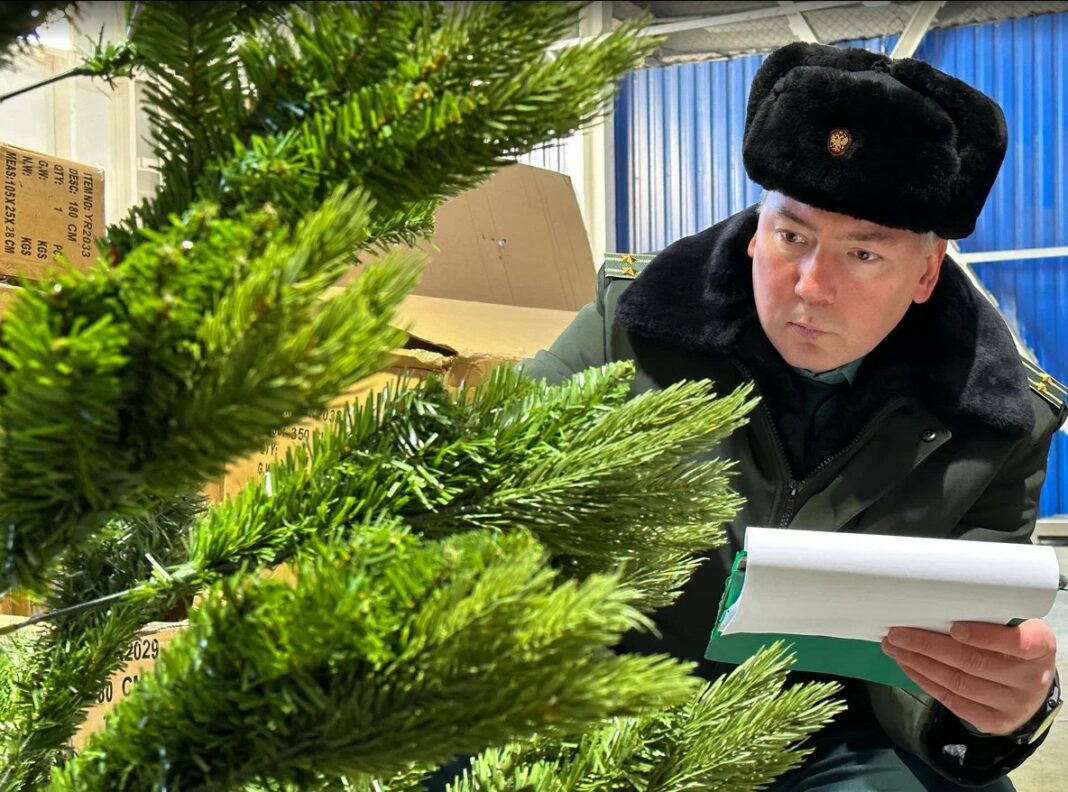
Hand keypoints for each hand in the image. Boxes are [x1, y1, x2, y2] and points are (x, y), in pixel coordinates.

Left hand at [882, 619, 1056, 735]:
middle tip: (897, 633)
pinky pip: (953, 701)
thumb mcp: (1012, 624)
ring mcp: (1013, 705)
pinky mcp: (994, 722)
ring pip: (958, 683)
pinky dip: (925, 681)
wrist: (1030, 683)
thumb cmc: (1012, 641)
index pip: (1016, 643)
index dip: (984, 637)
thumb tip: (935, 601)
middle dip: (928, 646)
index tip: (954, 628)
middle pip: (974, 663)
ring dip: (919, 663)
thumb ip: (987, 615)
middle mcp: (1031, 679)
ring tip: (894, 647)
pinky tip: (907, 665)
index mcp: (1040, 646)